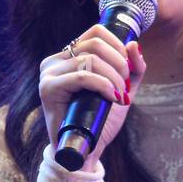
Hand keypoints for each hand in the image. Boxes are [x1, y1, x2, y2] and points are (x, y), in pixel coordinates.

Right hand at [37, 24, 146, 169]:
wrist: (85, 149)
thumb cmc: (100, 119)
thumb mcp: (122, 89)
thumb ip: (132, 68)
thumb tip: (134, 44)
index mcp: (69, 56)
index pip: (96, 33)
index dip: (118, 46)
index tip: (127, 71)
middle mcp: (56, 60)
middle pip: (95, 44)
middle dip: (119, 65)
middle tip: (125, 88)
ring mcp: (49, 73)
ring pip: (90, 59)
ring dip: (113, 77)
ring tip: (119, 95)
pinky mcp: (48, 88)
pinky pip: (82, 76)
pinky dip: (102, 84)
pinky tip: (111, 97)